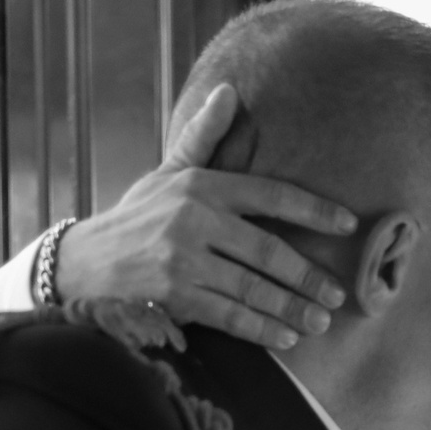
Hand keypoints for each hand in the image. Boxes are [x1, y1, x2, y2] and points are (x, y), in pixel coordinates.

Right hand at [54, 84, 356, 348]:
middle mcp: (194, 220)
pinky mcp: (173, 297)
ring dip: (291, 308)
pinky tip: (285, 338)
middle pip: (267, 250)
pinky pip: (229, 316)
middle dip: (308, 275)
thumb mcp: (167, 173)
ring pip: (252, 288)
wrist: (82, 263)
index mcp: (201, 186)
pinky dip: (260, 329)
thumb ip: (203, 137)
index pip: (270, 194)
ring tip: (319, 321)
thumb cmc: (136, 217)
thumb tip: (229, 91)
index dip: (313, 209)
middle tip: (336, 294)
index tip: (348, 223)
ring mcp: (183, 261)